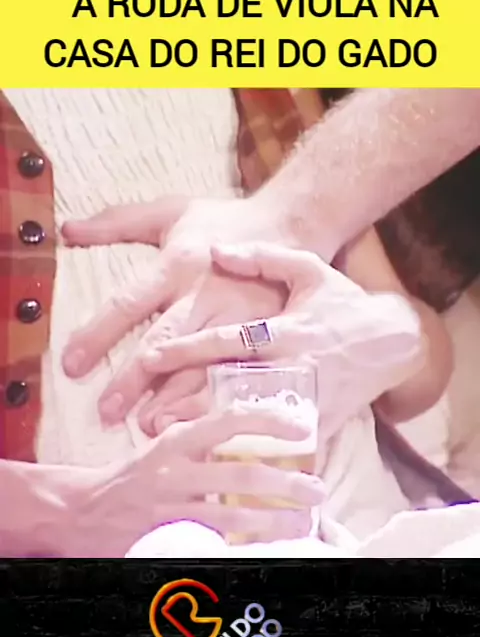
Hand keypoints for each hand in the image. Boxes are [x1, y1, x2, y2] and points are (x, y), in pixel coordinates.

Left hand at [61, 196, 288, 427]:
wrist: (295, 223)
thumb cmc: (227, 220)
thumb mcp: (173, 210)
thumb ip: (117, 221)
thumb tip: (66, 230)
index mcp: (178, 264)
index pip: (130, 302)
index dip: (99, 333)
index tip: (71, 364)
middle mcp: (206, 294)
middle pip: (166, 340)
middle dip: (135, 377)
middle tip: (106, 412)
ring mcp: (239, 317)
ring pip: (204, 362)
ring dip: (177, 397)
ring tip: (150, 427)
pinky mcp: (266, 333)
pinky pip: (242, 371)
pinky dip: (222, 399)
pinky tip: (205, 423)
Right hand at [68, 398, 323, 556]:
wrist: (86, 510)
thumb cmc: (137, 475)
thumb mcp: (167, 446)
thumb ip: (205, 439)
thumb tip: (263, 431)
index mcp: (176, 439)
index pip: (228, 420)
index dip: (268, 421)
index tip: (302, 427)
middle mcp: (175, 471)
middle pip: (241, 474)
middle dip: (287, 483)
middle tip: (317, 489)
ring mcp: (171, 508)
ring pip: (234, 517)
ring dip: (275, 522)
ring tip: (304, 524)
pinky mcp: (167, 540)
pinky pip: (213, 546)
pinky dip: (244, 549)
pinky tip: (267, 550)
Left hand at [140, 243, 423, 440]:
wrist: (393, 341)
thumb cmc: (343, 301)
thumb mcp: (309, 269)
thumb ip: (263, 258)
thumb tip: (217, 249)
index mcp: (288, 329)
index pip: (231, 340)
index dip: (190, 348)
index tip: (149, 358)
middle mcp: (295, 366)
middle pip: (233, 387)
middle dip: (188, 400)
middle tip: (146, 413)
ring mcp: (307, 398)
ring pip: (251, 419)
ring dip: (210, 429)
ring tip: (170, 438)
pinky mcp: (318, 422)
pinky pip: (279, 441)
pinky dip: (247, 450)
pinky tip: (214, 459)